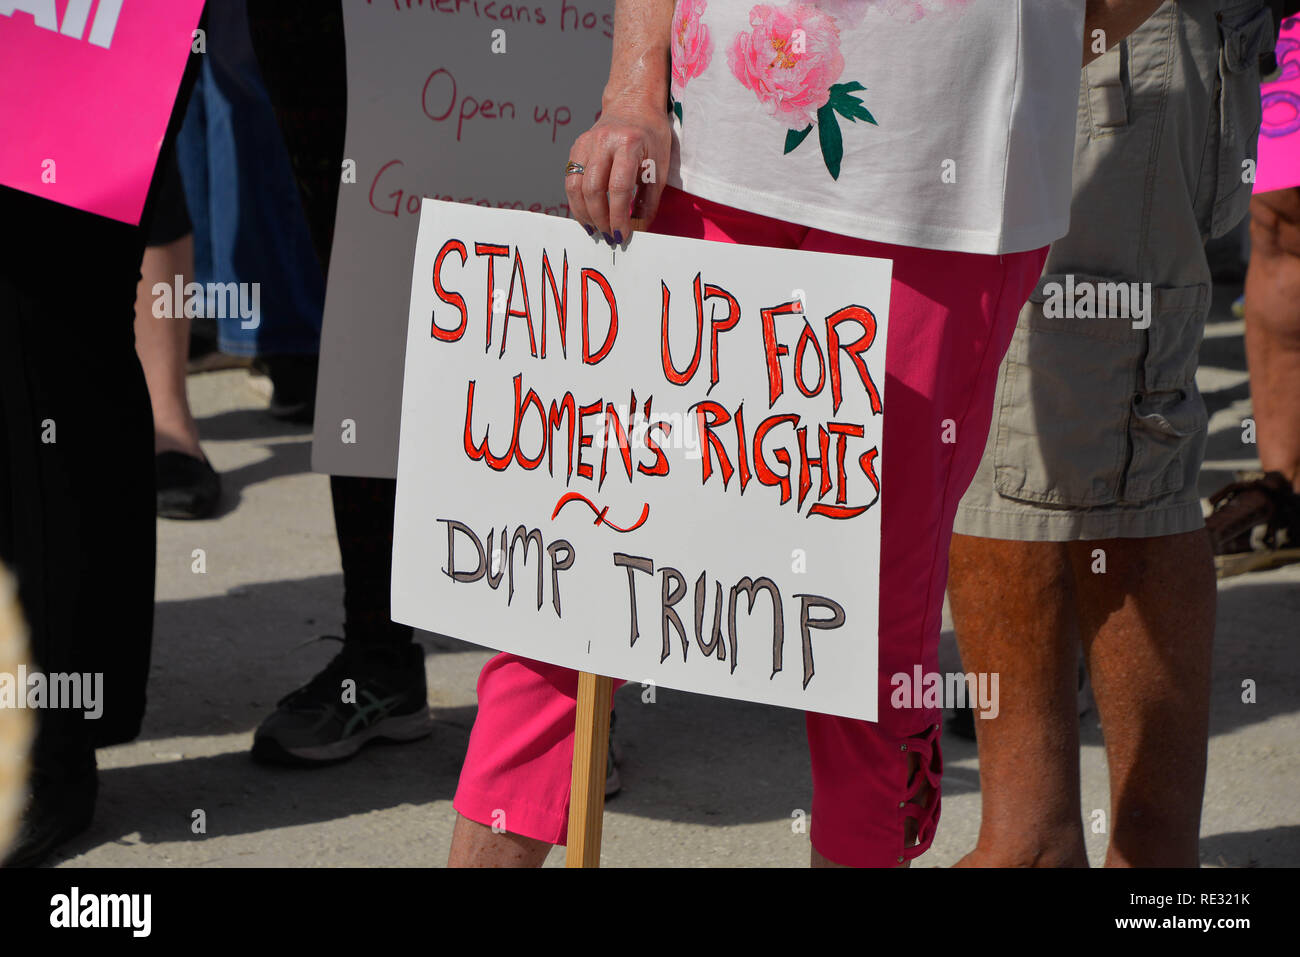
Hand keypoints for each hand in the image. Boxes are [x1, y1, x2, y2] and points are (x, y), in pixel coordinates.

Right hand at [565, 101, 671, 245]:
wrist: (634, 104)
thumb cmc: (651, 137)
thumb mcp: (659, 167)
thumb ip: (648, 200)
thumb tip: (639, 229)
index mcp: (629, 144)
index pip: (619, 188)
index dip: (618, 216)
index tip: (621, 235)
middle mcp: (604, 141)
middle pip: (592, 189)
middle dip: (599, 218)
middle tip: (608, 235)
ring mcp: (586, 142)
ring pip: (575, 185)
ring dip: (583, 213)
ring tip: (594, 229)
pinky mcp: (577, 147)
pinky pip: (570, 178)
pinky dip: (576, 200)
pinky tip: (586, 214)